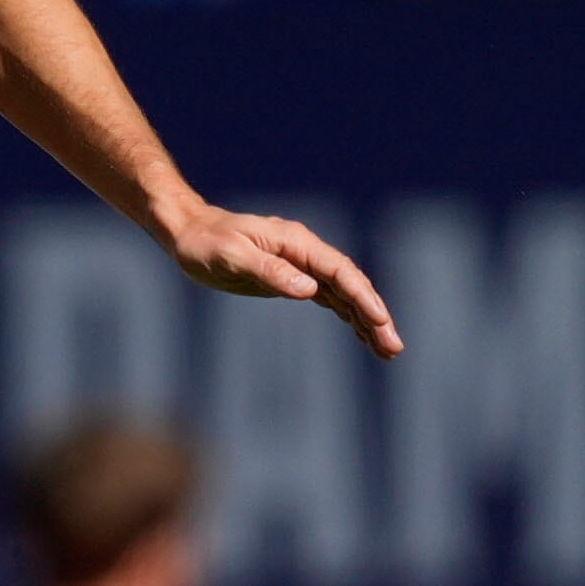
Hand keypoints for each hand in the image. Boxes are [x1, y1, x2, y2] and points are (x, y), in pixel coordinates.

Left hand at [163, 200, 403, 359]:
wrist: (190, 233)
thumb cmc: (207, 243)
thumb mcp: (233, 257)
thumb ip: (270, 271)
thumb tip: (309, 290)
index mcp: (297, 243)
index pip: (339, 272)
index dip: (363, 296)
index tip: (380, 320)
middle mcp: (306, 253)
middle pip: (350, 285)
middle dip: (375, 316)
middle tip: (394, 348)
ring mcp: (302, 266)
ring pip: (344, 296)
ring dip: (367, 322)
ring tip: (389, 352)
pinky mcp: (294, 279)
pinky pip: (330, 299)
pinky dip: (349, 317)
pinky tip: (364, 337)